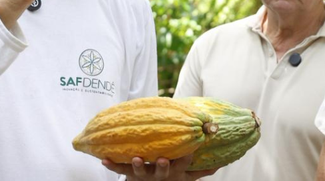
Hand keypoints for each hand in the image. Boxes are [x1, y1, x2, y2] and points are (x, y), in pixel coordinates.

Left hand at [103, 155, 217, 179]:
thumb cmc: (170, 179)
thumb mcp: (187, 178)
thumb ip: (201, 170)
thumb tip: (220, 163)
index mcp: (175, 171)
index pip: (184, 162)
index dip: (187, 156)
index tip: (191, 146)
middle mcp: (160, 174)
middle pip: (163, 170)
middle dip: (163, 166)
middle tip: (163, 160)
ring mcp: (144, 175)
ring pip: (141, 171)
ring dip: (137, 166)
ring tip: (135, 159)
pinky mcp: (130, 176)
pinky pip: (120, 170)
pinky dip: (112, 165)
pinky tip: (103, 159)